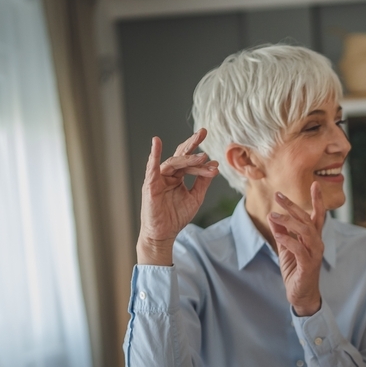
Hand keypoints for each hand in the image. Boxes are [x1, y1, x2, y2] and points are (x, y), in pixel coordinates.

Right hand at [136, 132, 218, 264]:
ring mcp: (158, 178)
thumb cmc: (176, 217)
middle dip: (192, 144)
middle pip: (180, 155)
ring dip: (188, 158)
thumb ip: (203, 182)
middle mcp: (167, 174)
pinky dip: (153, 155)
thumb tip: (214, 164)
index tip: (215, 164)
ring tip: (202, 157)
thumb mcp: (195, 197)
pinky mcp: (150, 185)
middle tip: (203, 132)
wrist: (164, 234)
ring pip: (174, 163)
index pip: (190, 163)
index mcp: (177, 176)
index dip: (202, 162)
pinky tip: (156, 142)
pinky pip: (152, 167)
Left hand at [268, 185, 325, 316]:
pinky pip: (299, 249)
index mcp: (313, 238)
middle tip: (279, 195)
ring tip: (274, 214)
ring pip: (306, 231)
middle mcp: (317, 244)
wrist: (301, 295)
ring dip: (289, 221)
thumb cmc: (295, 270)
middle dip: (293, 206)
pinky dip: (288, 240)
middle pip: (308, 219)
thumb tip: (273, 215)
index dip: (317, 200)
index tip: (314, 183)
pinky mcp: (308, 266)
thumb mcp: (285, 248)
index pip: (317, 215)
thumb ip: (281, 232)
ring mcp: (314, 254)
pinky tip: (277, 234)